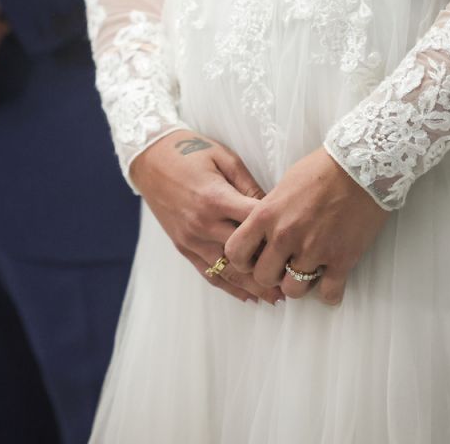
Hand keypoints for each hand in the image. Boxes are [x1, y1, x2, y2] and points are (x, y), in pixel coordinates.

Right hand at [130, 130, 282, 304]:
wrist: (150, 159)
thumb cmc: (189, 151)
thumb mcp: (225, 158)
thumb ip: (250, 186)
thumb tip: (274, 208)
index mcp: (216, 199)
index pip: (256, 225)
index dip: (279, 234)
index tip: (300, 243)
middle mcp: (203, 224)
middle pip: (245, 255)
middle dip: (271, 268)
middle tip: (298, 279)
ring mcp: (191, 239)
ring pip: (228, 271)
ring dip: (254, 287)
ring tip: (278, 298)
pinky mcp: (182, 246)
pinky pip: (208, 273)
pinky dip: (229, 287)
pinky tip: (249, 296)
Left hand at [225, 147, 389, 304]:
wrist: (361, 166)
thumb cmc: (321, 170)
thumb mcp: (283, 187)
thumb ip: (269, 213)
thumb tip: (263, 233)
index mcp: (266, 215)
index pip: (235, 253)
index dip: (242, 261)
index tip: (253, 259)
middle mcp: (285, 236)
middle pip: (264, 277)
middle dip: (272, 275)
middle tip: (284, 266)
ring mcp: (313, 250)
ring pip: (294, 290)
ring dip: (299, 284)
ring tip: (308, 272)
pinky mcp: (342, 259)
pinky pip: (329, 294)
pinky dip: (330, 293)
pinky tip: (331, 281)